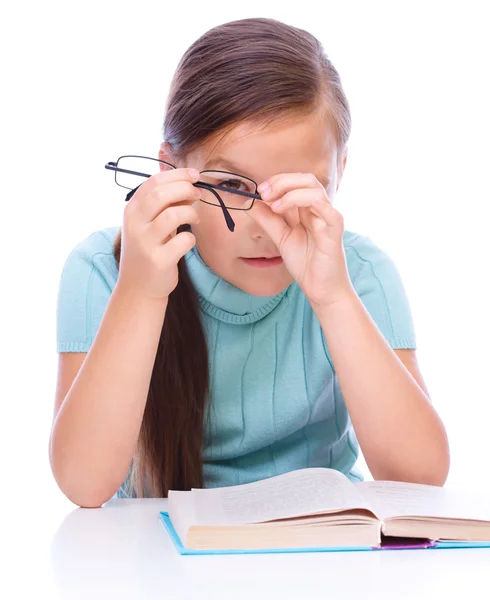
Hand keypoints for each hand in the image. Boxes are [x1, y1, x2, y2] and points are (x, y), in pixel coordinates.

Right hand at [117, 167, 201, 300]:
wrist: (138, 288)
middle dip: (186, 189)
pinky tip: (187, 241)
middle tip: (198, 194)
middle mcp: (134, 224)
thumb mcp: (148, 224)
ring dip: (191, 213)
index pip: (154, 182)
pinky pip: (184, 240)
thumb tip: (189, 185)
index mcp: (131, 210)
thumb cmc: (148, 250)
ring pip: (174, 215)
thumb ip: (163, 205)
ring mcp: (145, 242)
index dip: (177, 175)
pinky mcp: (159, 260)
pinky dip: (191, 238)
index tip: (194, 175)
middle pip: (162, 194)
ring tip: (194, 218)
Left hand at [249, 173, 355, 308]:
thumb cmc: (306, 263)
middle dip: (282, 181)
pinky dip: (305, 201)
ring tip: (274, 205)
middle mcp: (320, 209)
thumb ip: (267, 220)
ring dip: (290, 192)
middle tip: (264, 193)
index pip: (296, 182)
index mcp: (309, 209)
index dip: (277, 181)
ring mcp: (329, 217)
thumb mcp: (280, 238)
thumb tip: (249, 202)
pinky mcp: (335, 229)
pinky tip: (285, 209)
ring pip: (314, 189)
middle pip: (305, 179)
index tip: (260, 191)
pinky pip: (326, 208)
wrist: (321, 288)